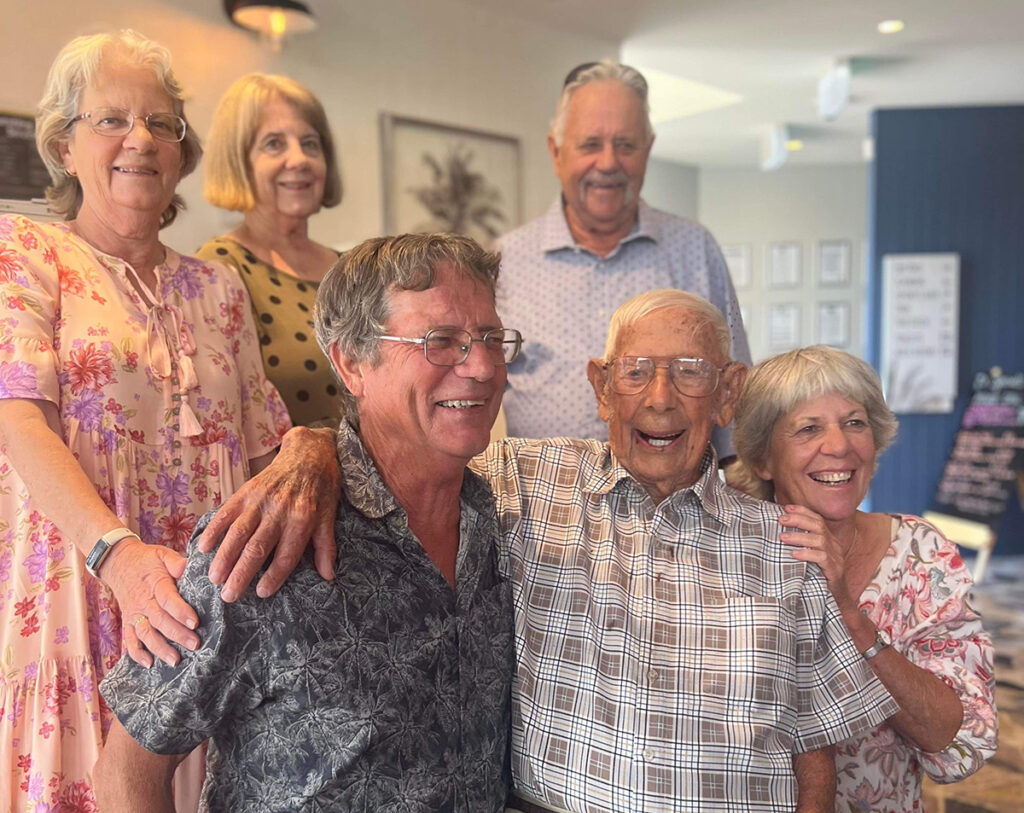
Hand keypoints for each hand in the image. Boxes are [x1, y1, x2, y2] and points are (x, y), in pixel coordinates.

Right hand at [101, 537, 199, 667]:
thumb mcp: (162, 555)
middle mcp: (143, 602)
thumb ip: (176, 562)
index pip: (168, 600)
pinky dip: (137, 653)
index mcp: (155, 584)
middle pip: (160, 621)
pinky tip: (148, 664)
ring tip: (175, 660)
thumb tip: (189, 567)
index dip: (181, 612)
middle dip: (177, 634)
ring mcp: (134, 614)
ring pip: (145, 634)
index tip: (195, 622)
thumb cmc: (146, 560)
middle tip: (194, 644)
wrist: (118, 562)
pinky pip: (129, 640)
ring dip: (159, 648)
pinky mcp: (128, 622)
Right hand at [198, 426, 338, 601]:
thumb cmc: (321, 488)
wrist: (308, 453)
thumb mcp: (329, 517)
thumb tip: (328, 577)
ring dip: (224, 557)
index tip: (261, 593)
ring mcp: (261, 500)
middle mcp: (280, 511)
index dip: (274, 576)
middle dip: (241, 574)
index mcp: (303, 520)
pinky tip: (203, 548)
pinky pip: (226, 512)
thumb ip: (326, 547)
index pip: (286, 555)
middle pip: (257, 548)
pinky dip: (213, 530)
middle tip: (228, 596)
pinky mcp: (247, 491)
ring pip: (238, 533)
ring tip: (213, 579)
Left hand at [778, 504, 857, 610]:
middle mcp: (834, 546)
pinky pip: (822, 558)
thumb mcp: (809, 558)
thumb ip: (800, 545)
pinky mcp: (835, 571)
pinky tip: (794, 555)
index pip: (817, 519)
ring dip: (799, 537)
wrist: (837, 600)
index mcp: (829, 540)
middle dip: (798, 519)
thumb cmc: (818, 577)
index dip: (802, 511)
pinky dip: (807, 554)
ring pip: (820, 540)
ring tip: (782, 537)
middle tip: (780, 519)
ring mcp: (836, 558)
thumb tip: (778, 533)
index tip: (785, 508)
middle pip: (818, 525)